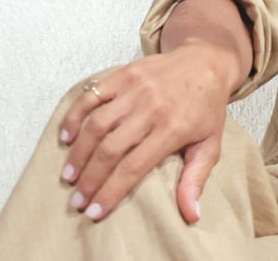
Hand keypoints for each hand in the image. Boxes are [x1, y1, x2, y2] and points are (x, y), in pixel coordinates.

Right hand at [58, 42, 239, 222]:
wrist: (207, 62)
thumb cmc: (207, 108)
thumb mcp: (210, 144)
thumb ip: (196, 179)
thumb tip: (192, 215)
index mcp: (172, 128)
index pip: (133, 166)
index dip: (111, 191)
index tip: (94, 211)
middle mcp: (151, 109)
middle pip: (110, 149)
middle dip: (90, 179)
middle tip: (76, 200)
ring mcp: (135, 89)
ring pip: (97, 124)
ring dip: (79, 152)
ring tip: (69, 175)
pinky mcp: (124, 74)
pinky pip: (92, 95)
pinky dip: (75, 115)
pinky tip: (66, 137)